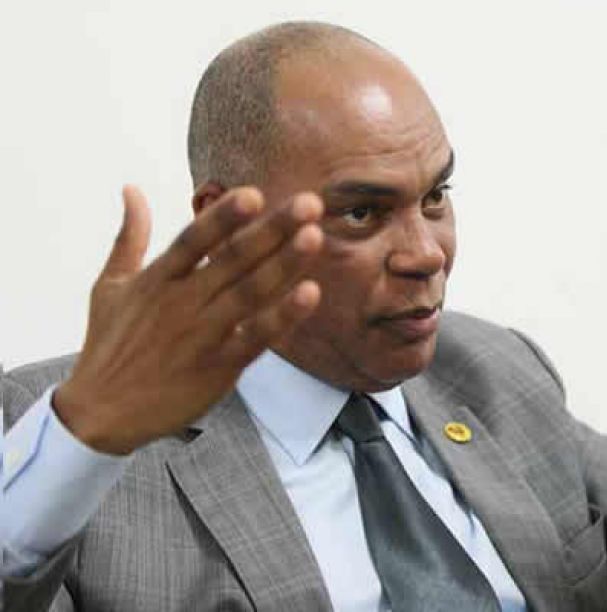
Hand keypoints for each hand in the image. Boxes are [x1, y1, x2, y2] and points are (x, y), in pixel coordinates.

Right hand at [54, 185, 323, 454]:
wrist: (100, 414)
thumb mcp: (109, 286)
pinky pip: (257, 337)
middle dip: (273, 230)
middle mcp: (181, 303)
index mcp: (156, 280)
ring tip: (314, 237)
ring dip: (285, 264)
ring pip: (250, 293)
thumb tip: (131, 188)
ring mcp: (202, 335)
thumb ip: (129, 236)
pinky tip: (310, 293)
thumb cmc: (109, 345)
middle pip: (232, 259)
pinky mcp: (219, 366)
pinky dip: (283, 316)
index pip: (192, 240)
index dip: (223, 217)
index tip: (254, 194)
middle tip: (310, 203)